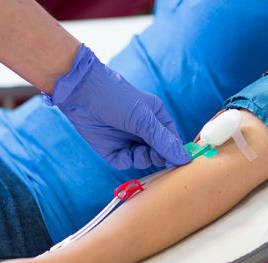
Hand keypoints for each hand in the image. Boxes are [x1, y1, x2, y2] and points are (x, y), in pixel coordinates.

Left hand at [43, 44, 190, 169]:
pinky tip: (121, 152)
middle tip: (152, 154)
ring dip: (142, 159)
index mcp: (157, 118)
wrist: (82, 94)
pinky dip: (125, 161)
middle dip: (157, 157)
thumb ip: (163, 140)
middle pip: (159, 154)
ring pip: (143, 161)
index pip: (172, 140)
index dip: (174, 152)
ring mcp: (128, 141)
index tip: (174, 162)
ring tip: (135, 150)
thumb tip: (185, 158)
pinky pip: (125, 163)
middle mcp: (144, 131)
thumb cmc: (116, 98)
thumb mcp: (143, 119)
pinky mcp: (113, 150)